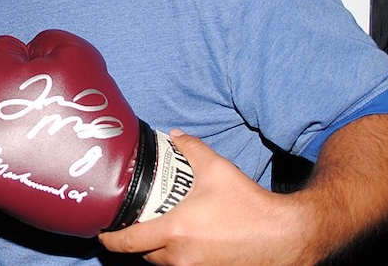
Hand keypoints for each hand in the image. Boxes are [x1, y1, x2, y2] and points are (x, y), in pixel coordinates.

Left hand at [98, 131, 316, 265]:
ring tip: (158, 230)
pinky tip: (185, 242)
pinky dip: (178, 257)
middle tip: (133, 224)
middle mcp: (181, 256)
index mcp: (175, 231)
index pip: (127, 242)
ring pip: (163, 264)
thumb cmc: (250, 204)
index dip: (109, 237)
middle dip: (135, 242)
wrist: (286, 235)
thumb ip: (192, 148)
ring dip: (157, 250)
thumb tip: (176, 134)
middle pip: (143, 254)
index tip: (101, 230)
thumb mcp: (217, 169)